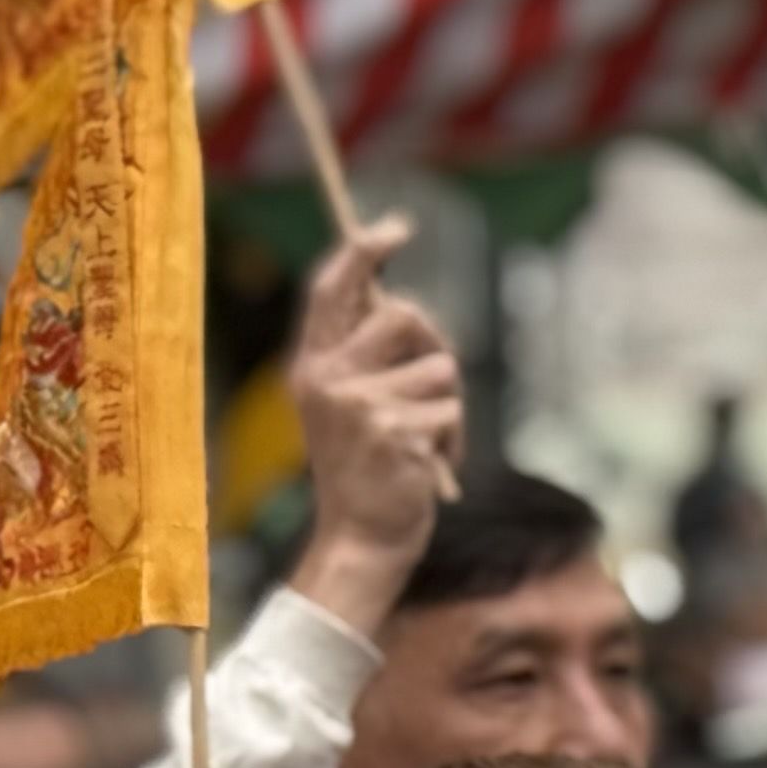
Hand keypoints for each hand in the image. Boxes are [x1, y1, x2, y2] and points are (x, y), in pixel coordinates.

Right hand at [283, 221, 463, 638]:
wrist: (360, 539)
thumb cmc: (365, 469)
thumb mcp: (349, 406)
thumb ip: (364, 356)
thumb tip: (402, 303)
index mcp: (312, 367)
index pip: (332, 289)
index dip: (363, 249)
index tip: (396, 228)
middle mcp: (327, 379)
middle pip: (404, 314)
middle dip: (434, 341)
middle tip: (433, 381)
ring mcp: (359, 405)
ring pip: (440, 365)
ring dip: (447, 403)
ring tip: (423, 439)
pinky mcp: (395, 431)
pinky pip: (452, 409)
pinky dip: (454, 438)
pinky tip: (428, 465)